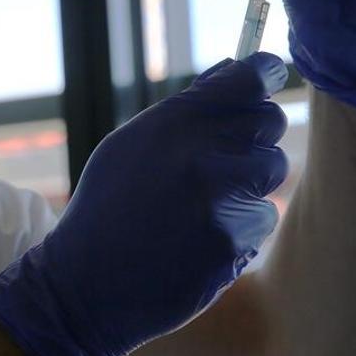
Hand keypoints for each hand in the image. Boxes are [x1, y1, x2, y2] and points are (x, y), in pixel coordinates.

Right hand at [0, 54, 289, 355]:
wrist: (85, 285)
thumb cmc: (107, 208)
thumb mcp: (128, 146)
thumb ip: (183, 110)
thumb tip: (234, 70)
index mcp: (170, 123)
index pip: (245, 80)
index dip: (265, 72)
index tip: (270, 74)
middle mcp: (199, 155)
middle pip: (270, 122)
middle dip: (256, 134)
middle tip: (230, 152)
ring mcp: (219, 201)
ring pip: (271, 171)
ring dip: (249, 184)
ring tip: (204, 204)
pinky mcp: (232, 243)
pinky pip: (261, 219)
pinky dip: (240, 227)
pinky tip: (201, 239)